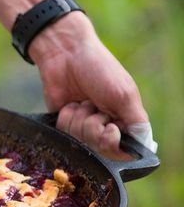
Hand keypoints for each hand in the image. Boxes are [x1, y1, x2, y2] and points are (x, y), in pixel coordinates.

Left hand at [30, 12, 148, 159]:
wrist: (65, 55)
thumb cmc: (99, 70)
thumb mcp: (123, 95)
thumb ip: (135, 122)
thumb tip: (143, 147)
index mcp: (125, 120)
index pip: (123, 150)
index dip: (113, 143)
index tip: (110, 127)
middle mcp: (105, 126)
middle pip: (99, 147)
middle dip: (94, 126)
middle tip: (94, 105)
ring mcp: (83, 126)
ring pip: (80, 141)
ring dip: (80, 118)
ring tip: (82, 101)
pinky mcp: (64, 123)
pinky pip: (64, 133)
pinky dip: (66, 117)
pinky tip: (69, 104)